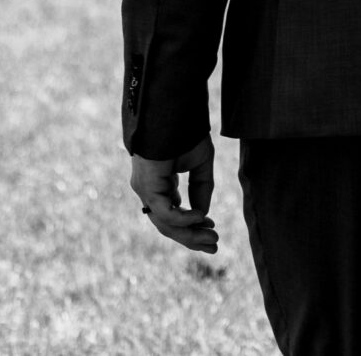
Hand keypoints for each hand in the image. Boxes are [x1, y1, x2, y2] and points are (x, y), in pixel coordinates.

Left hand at [130, 136, 218, 252]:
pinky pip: (165, 212)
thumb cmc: (186, 134)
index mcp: (160, 186)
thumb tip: (203, 215)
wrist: (175, 113)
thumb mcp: (200, 165)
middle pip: (169, 226)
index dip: (193, 227)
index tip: (213, 231)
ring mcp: (146, 190)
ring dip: (190, 233)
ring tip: (212, 237)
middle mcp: (150, 191)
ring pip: (166, 223)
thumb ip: (201, 189)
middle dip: (192, 238)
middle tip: (214, 246)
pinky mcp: (148, 186)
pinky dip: (184, 218)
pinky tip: (201, 217)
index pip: (172, 216)